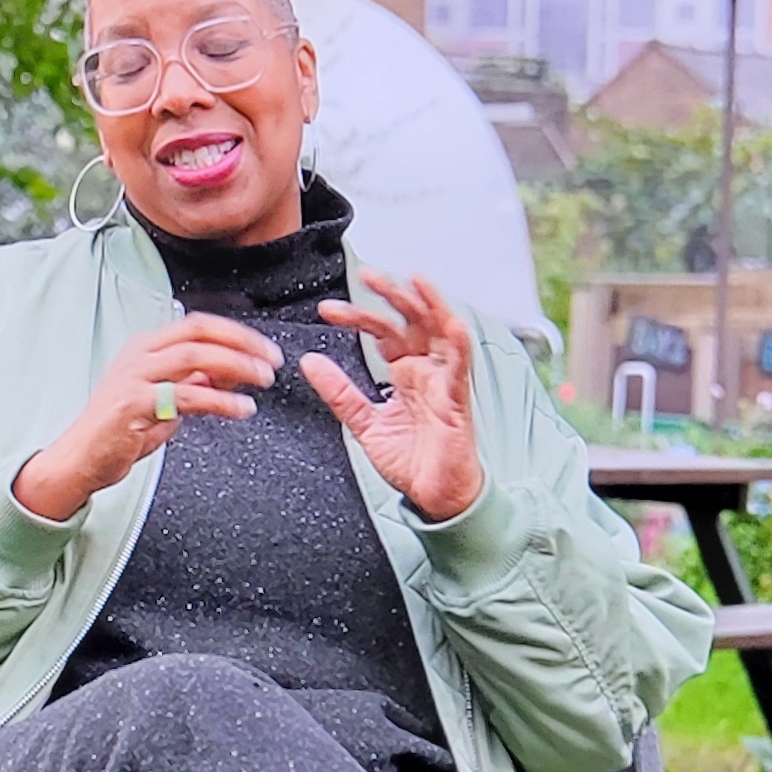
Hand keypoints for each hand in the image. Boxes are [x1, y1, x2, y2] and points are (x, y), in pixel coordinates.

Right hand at [11, 314, 278, 521]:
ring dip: (236, 366)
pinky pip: (186, 396)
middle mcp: (139, 354)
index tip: (264, 349)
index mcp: (146, 347)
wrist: (81, 459)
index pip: (198, 325)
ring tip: (262, 381)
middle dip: (243, 344)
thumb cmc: (120, 430)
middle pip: (199, 334)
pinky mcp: (133, 404)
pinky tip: (241, 408)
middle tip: (272, 362)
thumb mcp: (166, 401)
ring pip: (194, 357)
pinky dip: (220, 400)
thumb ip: (195, 383)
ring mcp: (134, 377)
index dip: (236, 333)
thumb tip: (232, 373)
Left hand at [307, 269, 483, 523]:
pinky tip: (451, 324)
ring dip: (428, 304)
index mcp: (405, 372)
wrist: (434, 495)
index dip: (357, 317)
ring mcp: (443, 382)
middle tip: (368, 276)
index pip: (382, 333)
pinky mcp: (457, 401)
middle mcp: (426, 370)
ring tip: (413, 280)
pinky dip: (458, 344)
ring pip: (440, 332)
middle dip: (392, 296)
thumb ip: (340, 392)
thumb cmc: (411, 459)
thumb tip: (310, 363)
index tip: (327, 312)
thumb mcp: (364, 422)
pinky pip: (461, 367)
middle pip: (411, 321)